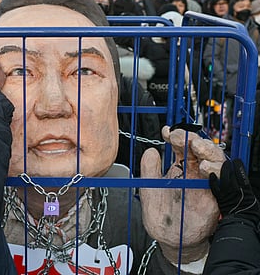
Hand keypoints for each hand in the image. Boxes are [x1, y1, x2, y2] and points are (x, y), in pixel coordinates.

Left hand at [139, 125, 224, 262]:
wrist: (169, 239)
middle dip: (192, 138)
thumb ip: (149, 169)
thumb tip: (151, 150)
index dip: (175, 135)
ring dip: (207, 149)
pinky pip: (220, 180)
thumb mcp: (149, 188)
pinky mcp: (213, 197)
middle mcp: (194, 173)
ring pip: (214, 159)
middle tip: (180, 136)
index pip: (181, 145)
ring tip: (195, 147)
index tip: (165, 131)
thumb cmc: (161, 214)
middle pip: (200, 148)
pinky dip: (215, 170)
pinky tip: (203, 167)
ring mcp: (205, 183)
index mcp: (179, 167)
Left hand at [209, 159, 259, 223]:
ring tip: (223, 165)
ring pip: (223, 178)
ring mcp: (226, 193)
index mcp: (246, 190)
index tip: (237, 161)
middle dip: (229, 167)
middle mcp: (235, 190)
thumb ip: (248, 190)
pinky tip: (211, 175)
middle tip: (229, 162)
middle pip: (231, 175)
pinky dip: (212, 181)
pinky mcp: (220, 198)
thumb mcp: (253, 199)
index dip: (239, 166)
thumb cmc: (249, 213)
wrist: (240, 222)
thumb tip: (245, 184)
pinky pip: (214, 187)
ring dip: (223, 171)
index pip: (241, 174)